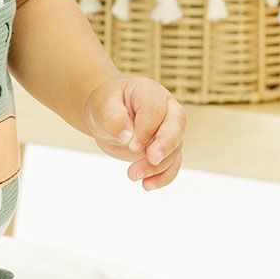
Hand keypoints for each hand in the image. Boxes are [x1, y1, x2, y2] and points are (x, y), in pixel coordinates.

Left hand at [84, 75, 185, 191]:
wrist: (107, 116)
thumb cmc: (106, 106)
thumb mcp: (102, 107)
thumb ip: (113, 119)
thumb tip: (127, 137)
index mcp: (150, 93)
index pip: (155, 110)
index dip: (146, 129)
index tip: (132, 145)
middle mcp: (166, 110)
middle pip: (176, 126)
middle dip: (166, 145)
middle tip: (152, 159)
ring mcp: (169, 130)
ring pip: (174, 149)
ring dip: (156, 166)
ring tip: (132, 175)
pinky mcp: (166, 149)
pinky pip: (172, 164)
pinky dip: (163, 177)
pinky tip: (147, 185)